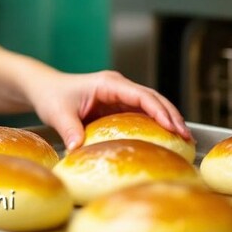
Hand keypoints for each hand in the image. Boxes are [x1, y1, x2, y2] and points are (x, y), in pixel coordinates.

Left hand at [23, 69, 191, 151]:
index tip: (172, 126)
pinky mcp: (117, 107)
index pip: (141, 94)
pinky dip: (155, 125)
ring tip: (185, 140)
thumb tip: (78, 148)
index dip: (159, 110)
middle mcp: (118, 87)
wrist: (43, 89)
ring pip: (151, 106)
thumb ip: (69, 130)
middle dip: (172, 116)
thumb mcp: (57, 113)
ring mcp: (119, 96)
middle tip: (187, 137)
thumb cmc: (51, 95)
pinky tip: (166, 139)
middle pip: (153, 99)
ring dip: (168, 120)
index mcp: (108, 83)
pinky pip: (141, 114)